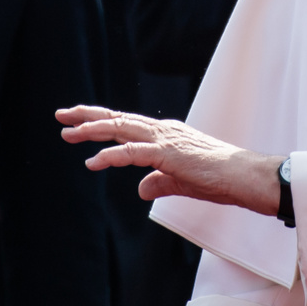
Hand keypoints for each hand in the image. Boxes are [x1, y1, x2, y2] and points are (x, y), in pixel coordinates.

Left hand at [57, 106, 283, 213]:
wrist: (246, 177)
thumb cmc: (221, 179)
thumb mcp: (182, 182)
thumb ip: (160, 183)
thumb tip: (141, 189)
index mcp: (167, 136)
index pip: (128, 124)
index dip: (102, 122)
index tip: (78, 123)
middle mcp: (164, 131)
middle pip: (119, 119)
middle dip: (88, 117)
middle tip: (61, 116)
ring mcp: (166, 140)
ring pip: (121, 129)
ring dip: (92, 130)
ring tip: (68, 133)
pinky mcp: (168, 154)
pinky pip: (132, 152)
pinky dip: (110, 156)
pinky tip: (92, 162)